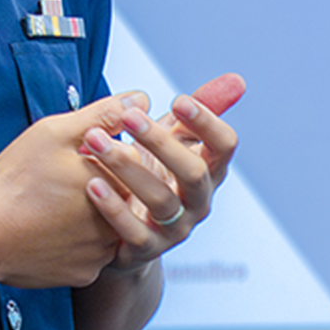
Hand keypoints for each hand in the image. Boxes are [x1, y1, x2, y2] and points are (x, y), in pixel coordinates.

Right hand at [0, 100, 141, 288]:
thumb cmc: (15, 181)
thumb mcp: (55, 134)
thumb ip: (103, 114)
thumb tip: (142, 98)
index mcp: (115, 183)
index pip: (127, 160)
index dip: (97, 153)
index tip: (71, 156)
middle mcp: (116, 221)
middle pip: (117, 194)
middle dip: (93, 184)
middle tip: (56, 183)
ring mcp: (101, 253)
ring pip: (103, 226)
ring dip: (86, 214)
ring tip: (50, 205)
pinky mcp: (84, 274)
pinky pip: (86, 253)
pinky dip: (72, 241)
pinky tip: (47, 230)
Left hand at [78, 72, 242, 270]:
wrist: (127, 235)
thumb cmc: (153, 174)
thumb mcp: (174, 140)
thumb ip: (200, 109)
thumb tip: (238, 79)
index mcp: (208, 171)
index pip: (224, 147)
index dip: (207, 123)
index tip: (178, 99)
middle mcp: (198, 203)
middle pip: (193, 173)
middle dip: (161, 142)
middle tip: (128, 116)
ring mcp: (174, 229)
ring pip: (160, 200)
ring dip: (126, 167)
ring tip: (94, 140)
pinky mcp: (145, 250)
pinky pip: (133, 232)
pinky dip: (113, 207)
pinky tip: (91, 183)